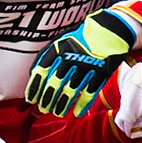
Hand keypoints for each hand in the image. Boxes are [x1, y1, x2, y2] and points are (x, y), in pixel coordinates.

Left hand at [25, 8, 139, 118]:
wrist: (110, 30)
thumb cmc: (82, 37)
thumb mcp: (61, 40)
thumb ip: (46, 56)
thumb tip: (33, 74)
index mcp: (59, 48)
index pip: (41, 71)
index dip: (34, 88)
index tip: (31, 99)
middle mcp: (71, 57)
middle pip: (55, 83)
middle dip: (47, 99)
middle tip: (44, 109)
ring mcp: (86, 66)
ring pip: (71, 90)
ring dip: (62, 104)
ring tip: (58, 112)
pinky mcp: (101, 72)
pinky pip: (90, 92)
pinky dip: (83, 104)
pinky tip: (77, 112)